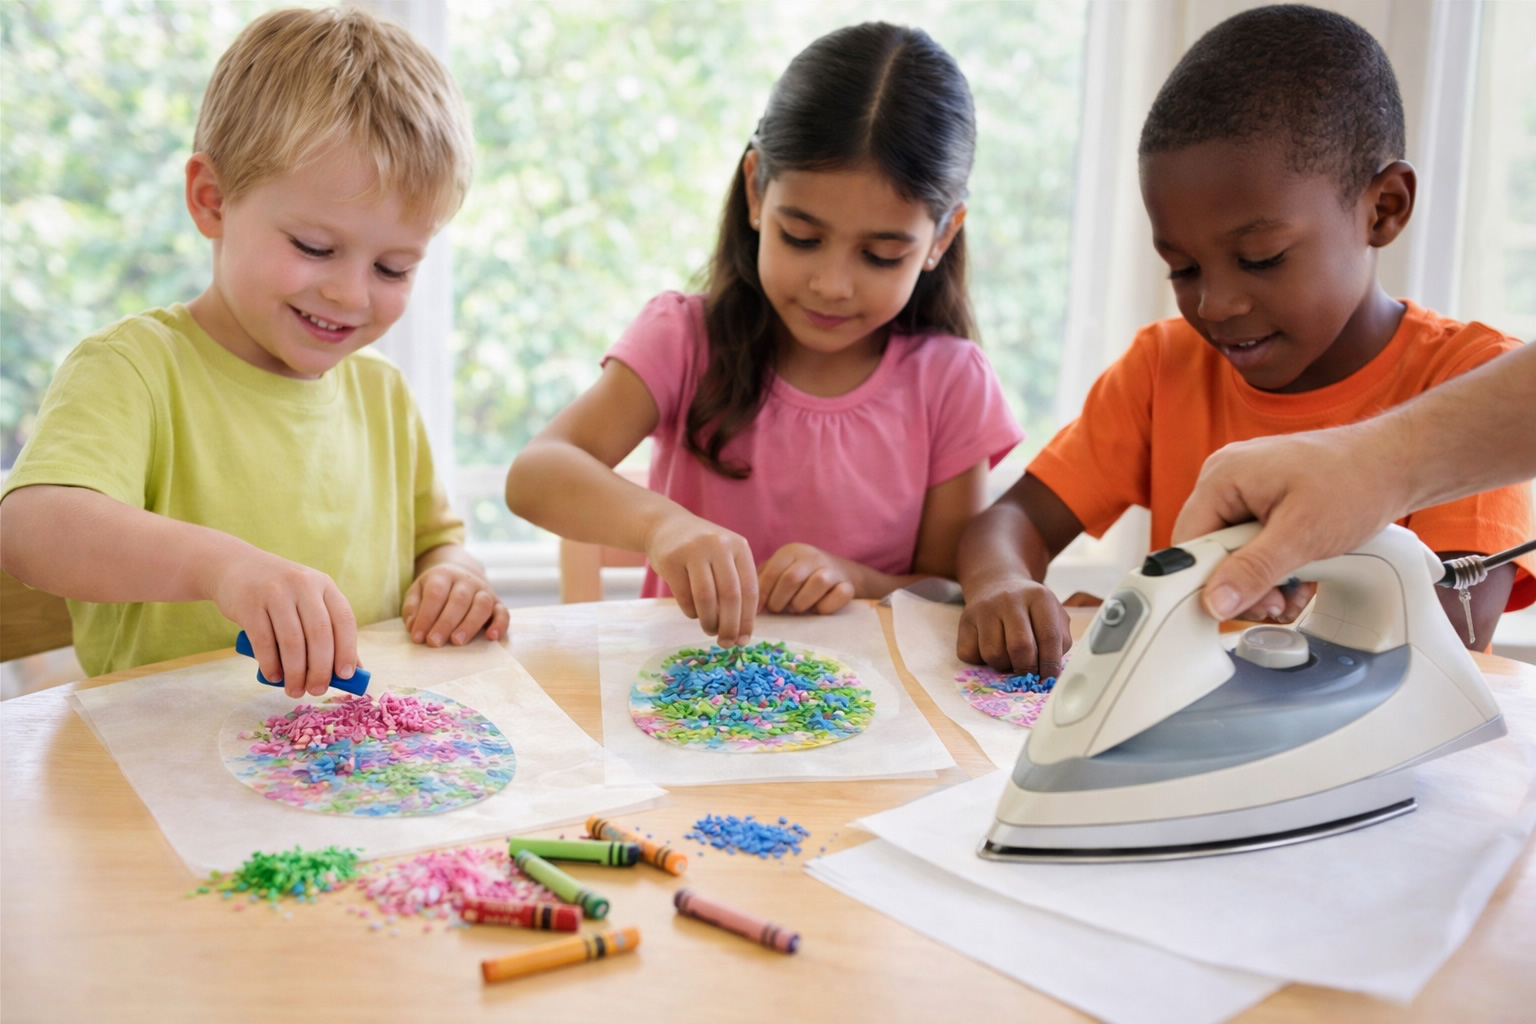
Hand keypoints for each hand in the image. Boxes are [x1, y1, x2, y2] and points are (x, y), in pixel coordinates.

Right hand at [209, 548, 358, 697]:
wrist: (236, 567)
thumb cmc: (281, 594)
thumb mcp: (309, 600)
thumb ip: (329, 630)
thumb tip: (353, 671)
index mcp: (324, 585)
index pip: (344, 619)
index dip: (348, 649)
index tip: (346, 675)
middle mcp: (303, 585)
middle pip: (319, 633)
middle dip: (320, 668)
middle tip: (317, 690)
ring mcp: (275, 592)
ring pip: (292, 640)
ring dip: (295, 672)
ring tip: (294, 690)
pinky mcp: (249, 604)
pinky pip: (263, 641)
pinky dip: (271, 664)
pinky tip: (274, 677)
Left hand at [403, 562, 508, 646]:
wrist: (461, 574)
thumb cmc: (436, 590)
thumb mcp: (417, 592)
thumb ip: (412, 608)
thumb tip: (414, 627)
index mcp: (444, 575)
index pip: (436, 594)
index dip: (426, 616)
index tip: (418, 637)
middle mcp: (466, 581)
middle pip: (459, 600)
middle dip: (446, 623)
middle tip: (434, 642)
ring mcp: (484, 591)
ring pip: (482, 605)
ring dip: (470, 625)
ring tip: (457, 642)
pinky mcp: (498, 603)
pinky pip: (503, 612)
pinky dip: (500, 625)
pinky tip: (491, 637)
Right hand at [645, 512, 756, 645]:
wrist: (666, 526)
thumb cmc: (702, 550)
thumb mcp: (725, 557)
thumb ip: (736, 586)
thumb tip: (741, 632)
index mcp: (739, 547)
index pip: (750, 590)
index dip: (748, 620)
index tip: (743, 640)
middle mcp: (719, 545)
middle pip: (730, 596)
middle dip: (730, 626)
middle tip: (726, 643)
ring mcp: (694, 550)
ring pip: (706, 598)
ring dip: (709, 622)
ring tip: (709, 630)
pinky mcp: (671, 559)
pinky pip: (684, 597)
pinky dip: (691, 612)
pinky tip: (694, 614)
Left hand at [757, 543, 855, 614]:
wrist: (839, 572)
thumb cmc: (800, 577)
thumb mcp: (780, 573)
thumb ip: (763, 583)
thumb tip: (748, 605)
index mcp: (791, 552)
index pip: (772, 572)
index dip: (763, 594)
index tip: (759, 610)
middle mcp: (812, 556)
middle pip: (792, 578)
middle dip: (780, 601)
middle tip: (779, 610)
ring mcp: (832, 569)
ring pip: (818, 583)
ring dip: (802, 603)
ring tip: (797, 608)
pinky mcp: (848, 584)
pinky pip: (840, 594)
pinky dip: (827, 606)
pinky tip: (818, 609)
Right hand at [957, 575, 1071, 676]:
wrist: (996, 584)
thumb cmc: (1029, 608)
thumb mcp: (1052, 615)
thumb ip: (1058, 641)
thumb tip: (1050, 673)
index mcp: (1039, 597)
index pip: (1049, 636)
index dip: (1051, 664)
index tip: (1049, 679)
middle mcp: (1010, 599)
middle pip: (1019, 647)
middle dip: (1026, 668)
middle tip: (1027, 675)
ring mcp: (984, 609)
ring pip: (993, 654)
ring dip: (1002, 665)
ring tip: (1008, 656)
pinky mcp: (965, 620)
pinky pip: (970, 655)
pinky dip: (980, 661)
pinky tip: (988, 648)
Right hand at [1172, 427, 1402, 620]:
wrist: (1397, 464)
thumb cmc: (1357, 481)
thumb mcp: (1303, 534)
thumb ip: (1253, 570)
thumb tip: (1214, 602)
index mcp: (1222, 477)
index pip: (1188, 543)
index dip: (1208, 580)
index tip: (1235, 606)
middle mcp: (1225, 479)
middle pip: (1209, 550)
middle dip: (1243, 584)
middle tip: (1276, 601)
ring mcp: (1245, 488)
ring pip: (1233, 552)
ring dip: (1262, 581)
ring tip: (1295, 590)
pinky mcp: (1264, 499)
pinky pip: (1252, 543)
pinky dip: (1273, 567)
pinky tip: (1299, 576)